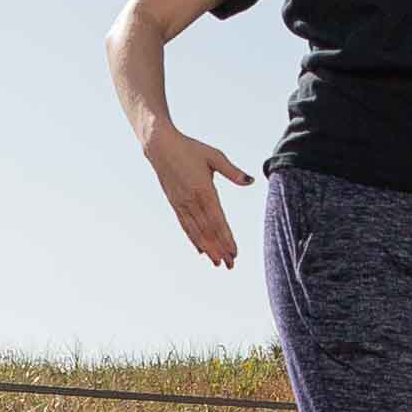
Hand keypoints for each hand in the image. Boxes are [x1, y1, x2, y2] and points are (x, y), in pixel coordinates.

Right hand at [139, 120, 256, 267]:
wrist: (161, 146)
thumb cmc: (190, 149)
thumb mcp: (215, 156)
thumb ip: (233, 172)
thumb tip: (251, 181)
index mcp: (204, 191)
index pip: (218, 221)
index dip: (227, 239)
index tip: (235, 252)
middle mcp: (192, 201)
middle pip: (208, 231)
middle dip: (220, 249)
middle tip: (230, 265)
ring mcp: (181, 204)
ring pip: (196, 232)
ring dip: (208, 249)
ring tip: (217, 263)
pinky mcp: (174, 204)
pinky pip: (185, 226)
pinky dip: (193, 239)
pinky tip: (200, 250)